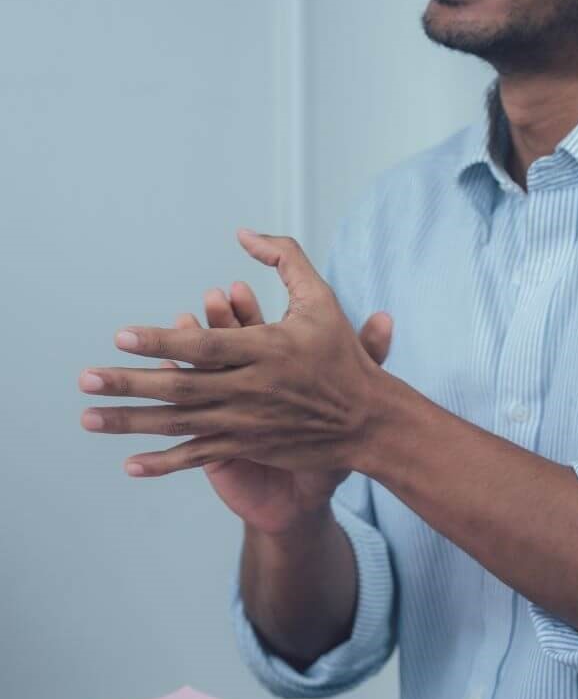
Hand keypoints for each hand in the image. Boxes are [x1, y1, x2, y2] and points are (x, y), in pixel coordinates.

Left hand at [79, 231, 395, 530]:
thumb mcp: (322, 299)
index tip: (123, 336)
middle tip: (86, 377)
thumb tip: (243, 233)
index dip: (163, 342)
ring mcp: (249, 423)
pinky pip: (201, 456)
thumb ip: (285, 260)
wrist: (370, 422)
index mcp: (267, 350)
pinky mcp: (251, 447)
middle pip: (183, 387)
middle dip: (131, 384)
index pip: (206, 345)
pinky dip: (166, 464)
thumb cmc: (343, 357)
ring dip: (133, 422)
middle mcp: (253, 389)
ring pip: (182, 424)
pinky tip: (130, 465)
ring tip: (89, 417)